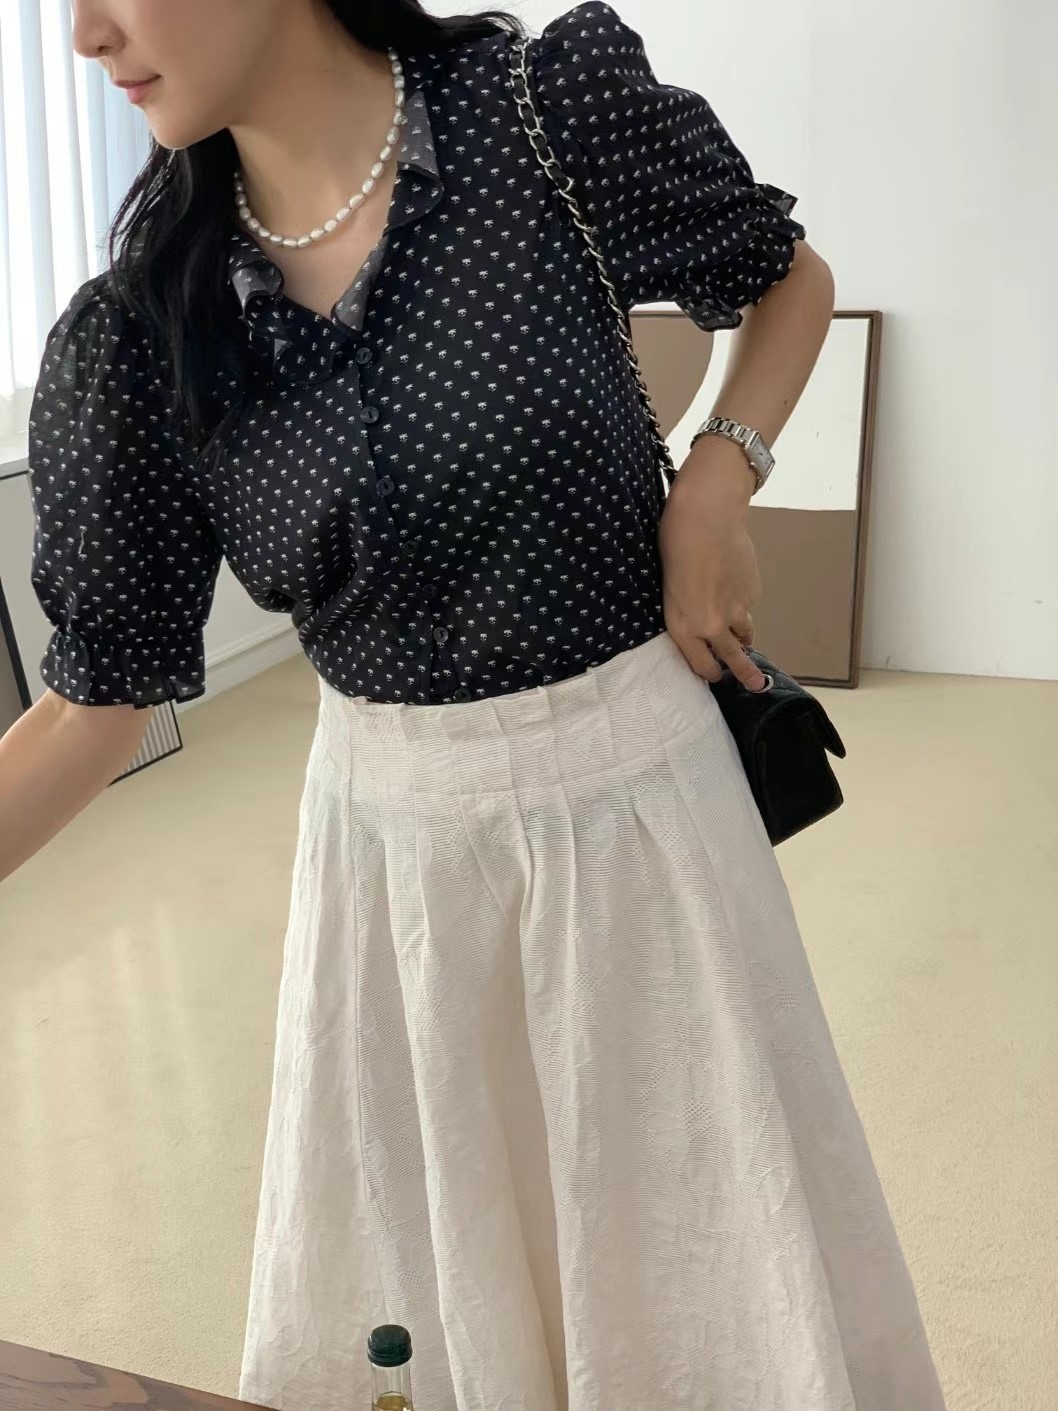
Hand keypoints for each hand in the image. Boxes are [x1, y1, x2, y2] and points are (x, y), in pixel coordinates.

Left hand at [658, 451, 768, 690]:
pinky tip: (734, 582)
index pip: (702, 665)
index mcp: (683, 627)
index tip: (715, 676)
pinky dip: (744, 601)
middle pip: (733, 660)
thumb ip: (685, 611)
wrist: (707, 518)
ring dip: (743, 636)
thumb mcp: (669, 588)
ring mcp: (736, 611)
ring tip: (744, 638)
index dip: (710, 673)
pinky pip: (749, 605)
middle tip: (756, 686)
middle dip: (745, 675)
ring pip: (745, 633)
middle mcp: (712, 626)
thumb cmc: (675, 545)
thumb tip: (701, 619)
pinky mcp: (752, 593)